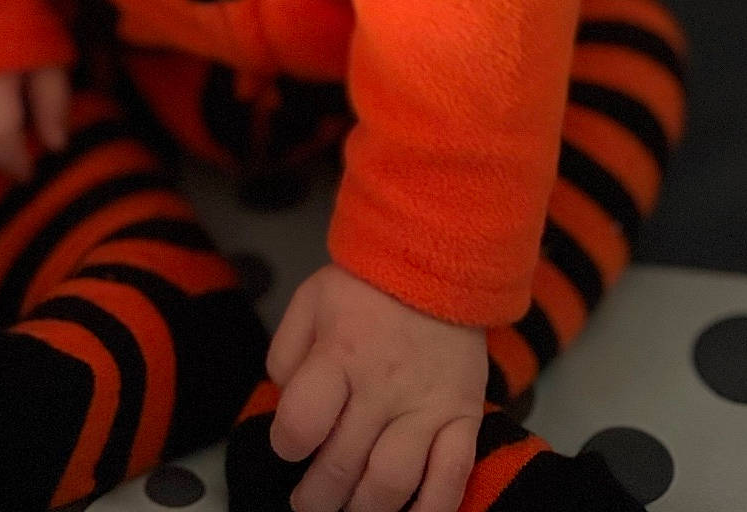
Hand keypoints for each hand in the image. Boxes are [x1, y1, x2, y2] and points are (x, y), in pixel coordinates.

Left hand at [266, 262, 486, 511]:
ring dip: (362, 511)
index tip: (288, 444)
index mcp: (340, 354)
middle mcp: (382, 387)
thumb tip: (283, 403)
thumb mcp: (311, 300)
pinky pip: (451, 478)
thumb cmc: (367, 286)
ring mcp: (427, 407)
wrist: (440, 259)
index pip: (302, 422)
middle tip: (307, 503)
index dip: (286, 443)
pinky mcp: (464, 417)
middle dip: (316, 497)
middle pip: (341, 465)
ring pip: (390, 483)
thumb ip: (287, 352)